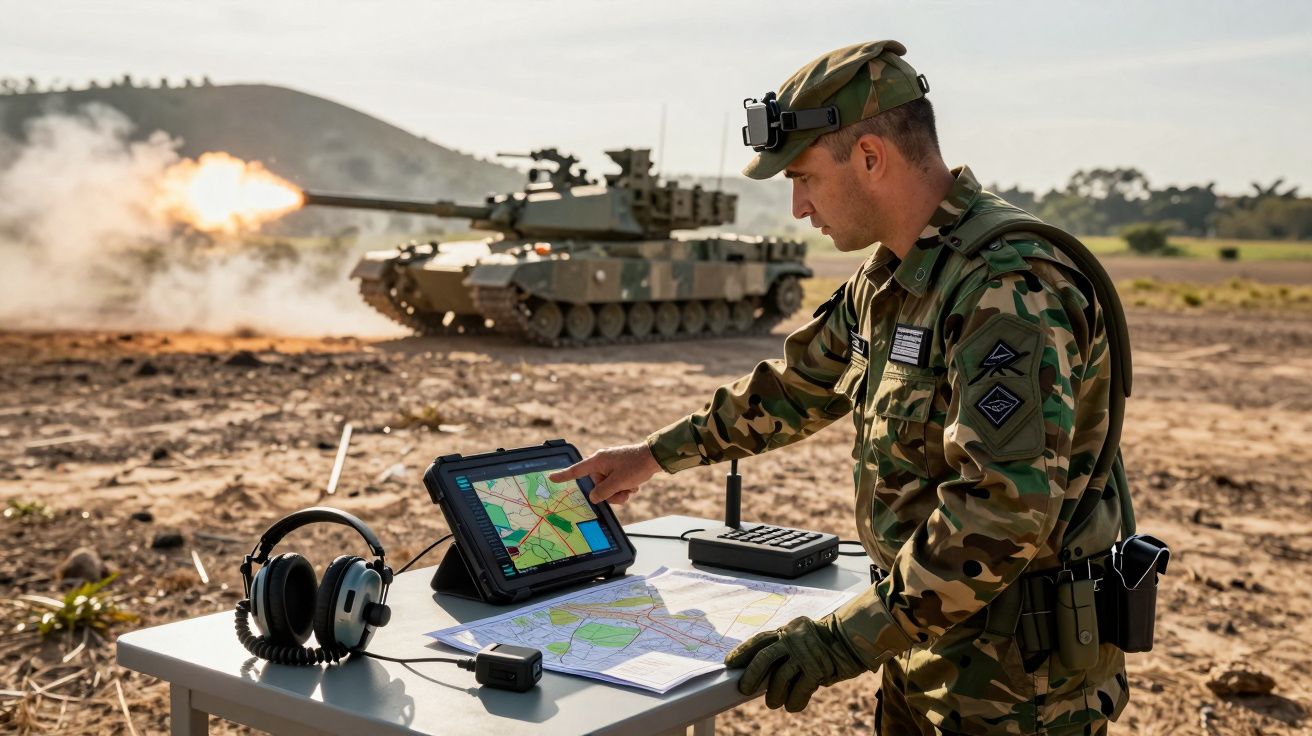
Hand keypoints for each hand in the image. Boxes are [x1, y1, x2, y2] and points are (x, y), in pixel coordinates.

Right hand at [547, 443, 661, 505]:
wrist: (655, 457)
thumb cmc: (636, 465)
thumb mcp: (618, 483)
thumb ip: (603, 492)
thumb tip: (593, 497)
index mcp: (598, 461)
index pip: (576, 470)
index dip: (563, 475)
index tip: (551, 478)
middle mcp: (602, 462)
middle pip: (596, 486)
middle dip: (610, 493)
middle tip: (624, 492)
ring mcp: (610, 466)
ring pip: (608, 487)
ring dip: (619, 492)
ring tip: (631, 488)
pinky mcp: (619, 469)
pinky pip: (615, 484)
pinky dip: (624, 487)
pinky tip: (634, 484)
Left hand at [724, 615, 865, 711]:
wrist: (853, 641)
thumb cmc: (825, 645)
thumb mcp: (801, 639)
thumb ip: (784, 651)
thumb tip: (762, 675)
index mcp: (786, 630)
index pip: (759, 640)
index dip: (742, 652)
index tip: (730, 663)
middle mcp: (793, 639)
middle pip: (764, 658)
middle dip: (752, 676)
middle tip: (744, 689)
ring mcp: (805, 653)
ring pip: (780, 678)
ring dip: (774, 695)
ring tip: (774, 703)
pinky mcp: (817, 668)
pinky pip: (800, 690)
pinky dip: (794, 701)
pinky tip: (793, 705)